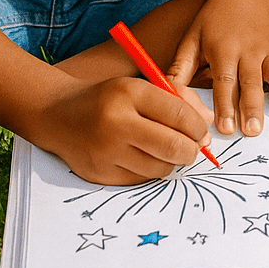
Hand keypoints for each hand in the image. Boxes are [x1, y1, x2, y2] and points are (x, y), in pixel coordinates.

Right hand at [35, 75, 214, 184]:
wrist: (59, 115)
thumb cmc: (110, 98)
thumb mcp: (142, 87)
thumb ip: (179, 100)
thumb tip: (209, 124)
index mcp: (129, 93)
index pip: (179, 113)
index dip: (198, 127)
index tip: (203, 133)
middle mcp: (116, 123)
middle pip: (172, 146)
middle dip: (192, 150)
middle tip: (193, 148)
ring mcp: (105, 152)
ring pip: (160, 168)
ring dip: (171, 162)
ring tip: (164, 150)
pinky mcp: (99, 175)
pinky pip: (140, 180)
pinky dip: (150, 171)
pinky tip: (142, 157)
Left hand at [166, 0, 268, 137]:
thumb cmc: (214, 18)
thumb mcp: (193, 36)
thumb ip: (182, 67)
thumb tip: (168, 94)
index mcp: (223, 48)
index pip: (224, 80)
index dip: (224, 105)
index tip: (225, 128)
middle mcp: (247, 49)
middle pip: (251, 81)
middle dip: (252, 107)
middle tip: (253, 131)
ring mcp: (267, 49)